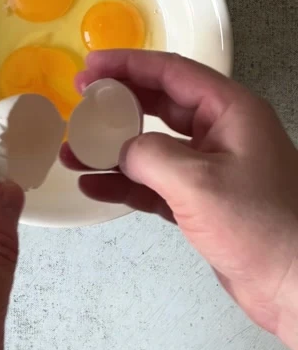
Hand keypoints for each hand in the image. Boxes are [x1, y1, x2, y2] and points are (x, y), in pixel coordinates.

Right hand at [62, 51, 297, 349]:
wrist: (295, 285)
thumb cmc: (260, 225)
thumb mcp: (198, 182)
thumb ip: (150, 155)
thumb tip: (120, 148)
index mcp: (229, 110)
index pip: (171, 72)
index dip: (127, 64)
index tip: (89, 66)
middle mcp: (220, 131)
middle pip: (159, 104)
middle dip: (116, 104)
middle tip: (77, 103)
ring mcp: (211, 167)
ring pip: (152, 146)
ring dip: (113, 148)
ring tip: (73, 152)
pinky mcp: (202, 202)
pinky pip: (155, 183)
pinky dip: (125, 183)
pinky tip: (94, 186)